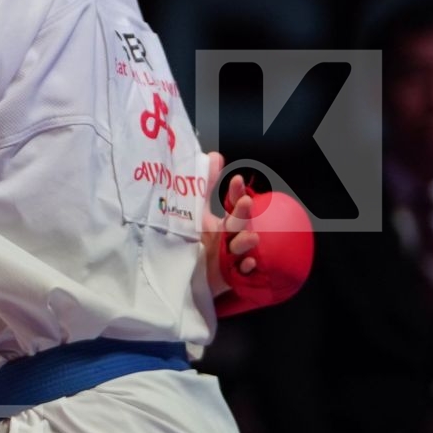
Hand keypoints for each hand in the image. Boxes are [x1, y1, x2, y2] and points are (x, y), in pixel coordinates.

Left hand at [203, 152, 258, 297]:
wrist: (182, 276)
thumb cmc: (193, 243)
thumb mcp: (196, 213)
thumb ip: (204, 186)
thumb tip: (214, 156)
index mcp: (224, 223)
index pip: (234, 204)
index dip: (237, 192)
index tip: (236, 180)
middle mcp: (230, 238)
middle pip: (240, 223)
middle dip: (243, 213)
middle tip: (246, 202)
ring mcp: (232, 257)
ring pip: (243, 247)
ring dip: (247, 241)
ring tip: (250, 237)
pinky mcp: (229, 276)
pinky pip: (241, 273)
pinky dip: (246, 268)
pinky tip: (248, 263)